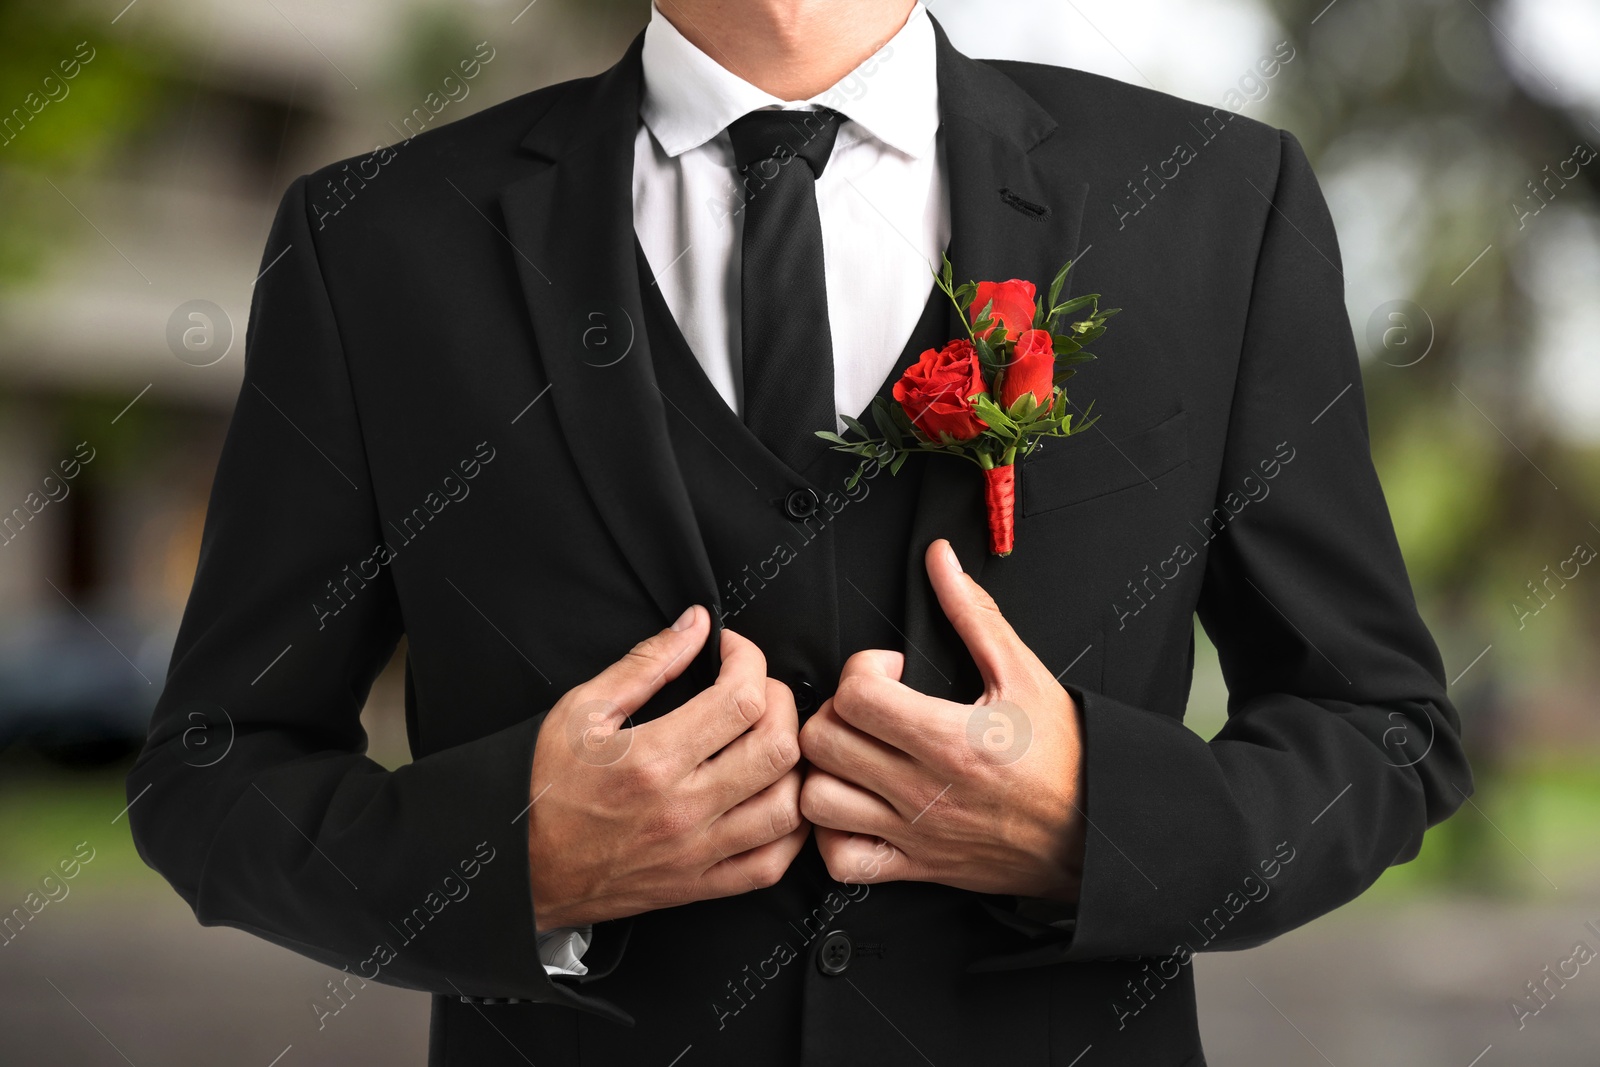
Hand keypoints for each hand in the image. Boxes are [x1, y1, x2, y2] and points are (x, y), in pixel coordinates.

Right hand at [528, 606, 807, 930]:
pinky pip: (771, 864)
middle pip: (779, 748)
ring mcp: (696, 853)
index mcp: (653, 759)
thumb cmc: (542, 789)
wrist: (517, 868)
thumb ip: (646, 664)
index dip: (749, 660)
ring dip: (793, 766)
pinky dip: (789, 830)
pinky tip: (774, 799)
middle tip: (755, 690)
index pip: (742, 700)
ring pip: (787, 807)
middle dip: (781, 703)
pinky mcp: (699, 886)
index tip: (731, 651)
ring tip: (769, 742)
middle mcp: (683, 809)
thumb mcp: (581, 710)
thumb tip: (695, 624)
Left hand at [799, 539, 1084, 900]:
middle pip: (823, 742)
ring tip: (855, 754)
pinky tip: (856, 805)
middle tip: (867, 708)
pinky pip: (840, 860)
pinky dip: (832, 834)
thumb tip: (939, 560)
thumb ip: (973, 613)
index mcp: (950, 738)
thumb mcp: (1024, 673)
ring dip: (825, 771)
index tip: (890, 671)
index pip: (855, 696)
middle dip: (835, 711)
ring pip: (818, 801)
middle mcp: (924, 790)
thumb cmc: (1065, 756)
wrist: (1097, 829)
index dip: (862, 669)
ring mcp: (915, 833)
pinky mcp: (915, 868)